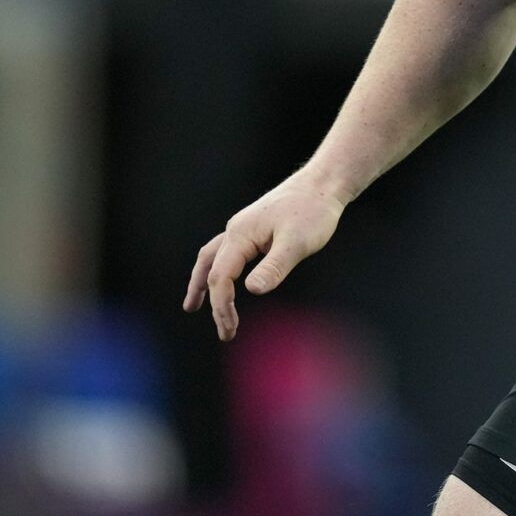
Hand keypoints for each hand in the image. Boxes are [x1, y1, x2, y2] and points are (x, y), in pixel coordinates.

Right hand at [183, 168, 347, 340]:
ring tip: (192, 305)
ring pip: (212, 258)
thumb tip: (252, 290)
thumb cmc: (313, 211)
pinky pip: (227, 253)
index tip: (230, 329)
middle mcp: (236, 230)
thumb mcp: (296, 243)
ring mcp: (244, 228)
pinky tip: (228, 279)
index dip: (222, 305)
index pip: (221, 277)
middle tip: (225, 332)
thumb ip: (274, 267)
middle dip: (213, 303)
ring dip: (202, 283)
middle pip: (211, 270)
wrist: (323, 184)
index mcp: (240, 235)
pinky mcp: (255, 228)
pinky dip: (219, 269)